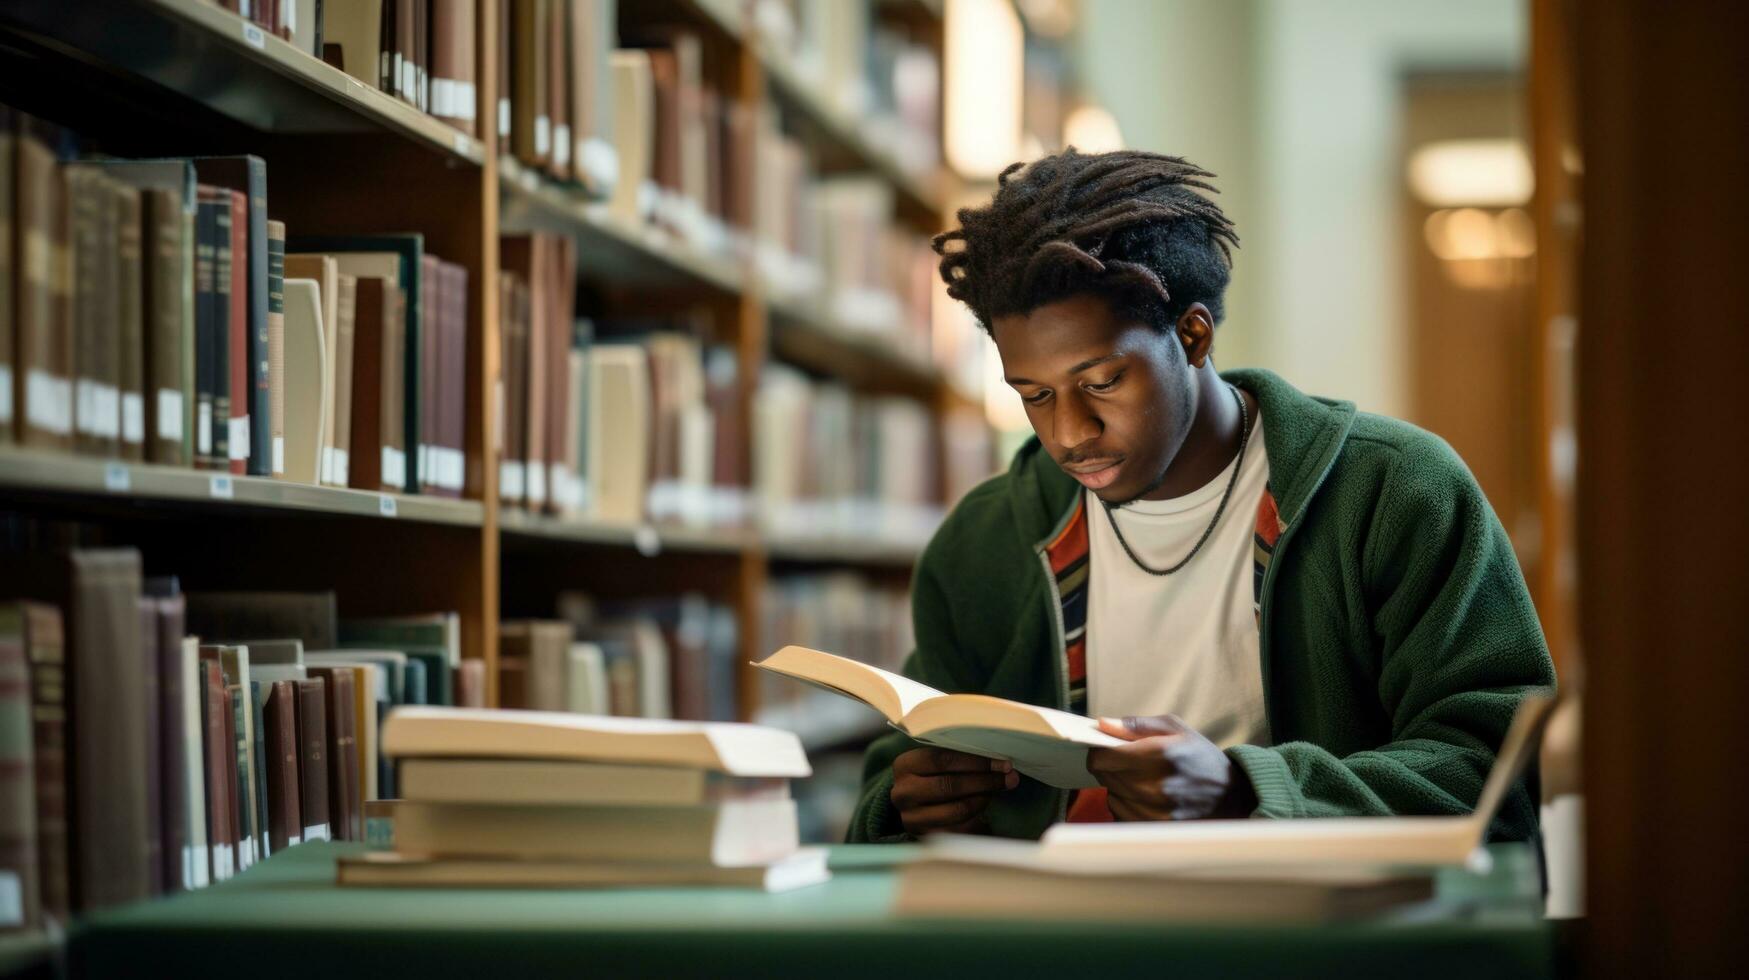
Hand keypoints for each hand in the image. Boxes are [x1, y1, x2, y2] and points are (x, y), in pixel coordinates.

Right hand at [890, 747, 1019, 835]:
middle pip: (950, 786)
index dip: (976, 762)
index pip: (942, 759)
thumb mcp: (935, 761)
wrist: (912, 804)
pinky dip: (978, 821)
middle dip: (985, 781)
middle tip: (1010, 779)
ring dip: (983, 800)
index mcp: (905, 766)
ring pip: (957, 810)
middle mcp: (903, 793)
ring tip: (997, 793)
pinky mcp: (924, 838)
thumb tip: (1002, 765)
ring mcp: (912, 818)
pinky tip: (988, 814)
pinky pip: (960, 831)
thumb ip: (960, 757)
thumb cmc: (931, 775)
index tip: (1003, 764)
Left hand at [1085, 714, 1255, 820]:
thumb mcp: (1175, 728)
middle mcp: (1156, 785)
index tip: (1104, 749)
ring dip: (1117, 787)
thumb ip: (1137, 725)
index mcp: (1160, 754)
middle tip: (1125, 762)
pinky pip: (1121, 814)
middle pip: (1104, 777)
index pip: (1103, 757)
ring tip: (1139, 780)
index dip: (1098, 751)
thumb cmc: (1200, 756)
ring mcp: (1156, 810)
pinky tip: (1142, 797)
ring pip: (1110, 796)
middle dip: (1109, 767)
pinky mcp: (1156, 828)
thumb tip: (1103, 724)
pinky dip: (1125, 805)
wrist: (1231, 794)